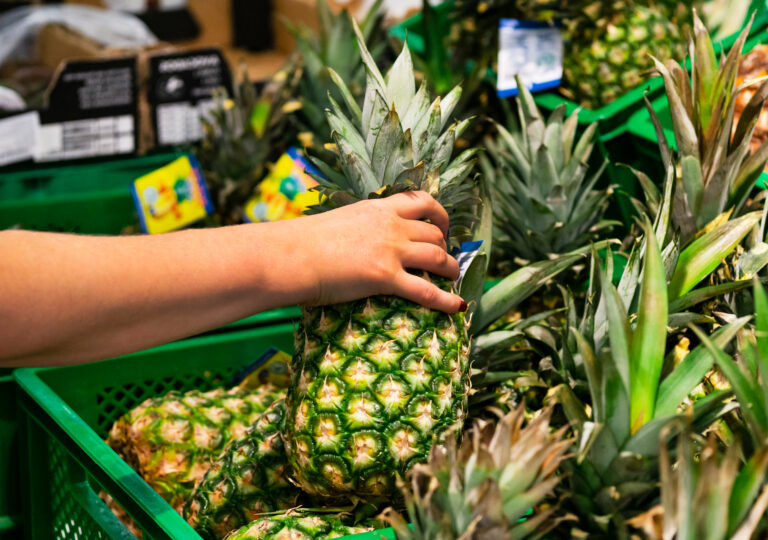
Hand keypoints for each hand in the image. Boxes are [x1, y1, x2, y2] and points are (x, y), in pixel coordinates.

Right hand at [289, 191, 466, 312]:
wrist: (293, 256)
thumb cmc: (305, 243)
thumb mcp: (339, 221)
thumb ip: (360, 226)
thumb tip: (361, 240)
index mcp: (379, 208)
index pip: (421, 201)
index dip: (439, 215)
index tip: (442, 228)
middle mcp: (392, 225)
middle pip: (434, 232)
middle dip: (446, 246)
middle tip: (445, 259)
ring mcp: (392, 250)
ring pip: (438, 257)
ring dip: (451, 269)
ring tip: (452, 278)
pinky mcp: (386, 277)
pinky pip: (427, 290)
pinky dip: (446, 299)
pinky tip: (458, 306)